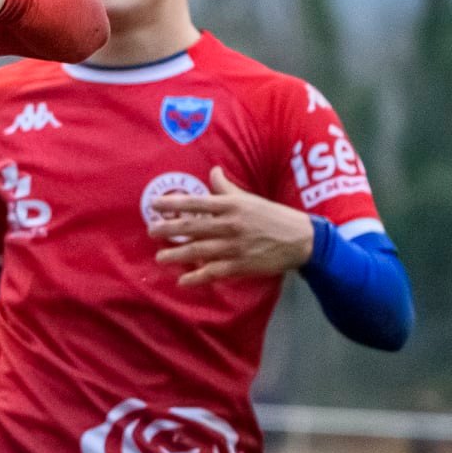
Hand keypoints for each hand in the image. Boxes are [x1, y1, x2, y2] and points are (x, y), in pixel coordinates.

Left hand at [149, 166, 315, 286]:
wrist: (301, 240)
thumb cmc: (272, 216)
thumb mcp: (249, 198)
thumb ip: (226, 188)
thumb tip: (213, 171)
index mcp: (231, 206)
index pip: (196, 203)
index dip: (173, 203)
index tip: (154, 205)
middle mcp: (230, 225)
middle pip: (193, 227)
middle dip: (169, 229)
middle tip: (151, 231)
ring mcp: (234, 246)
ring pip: (200, 250)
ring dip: (177, 254)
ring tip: (160, 257)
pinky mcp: (241, 265)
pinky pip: (214, 271)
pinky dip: (197, 277)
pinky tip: (183, 281)